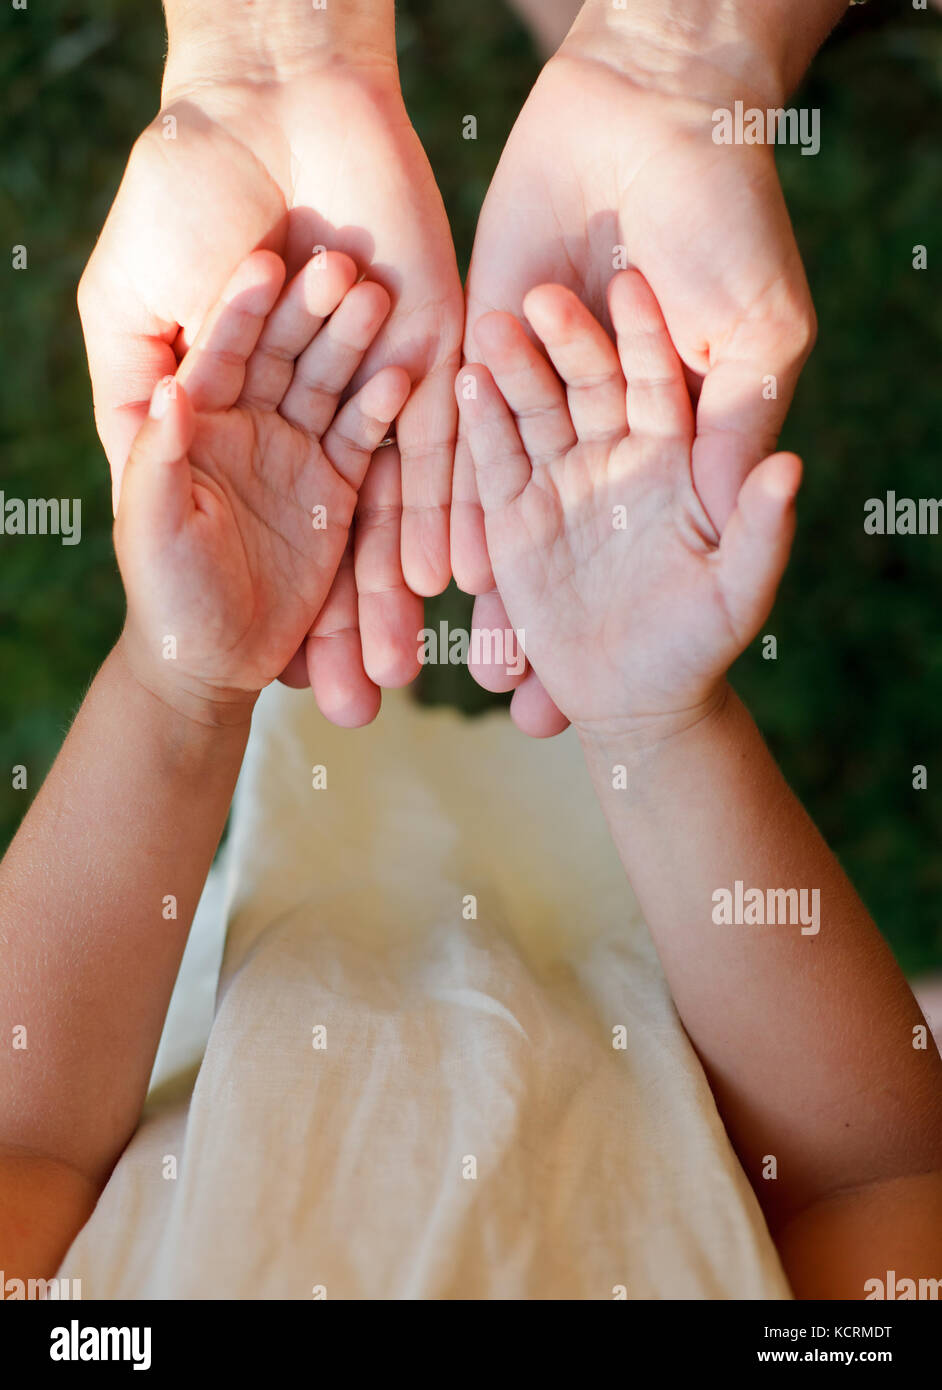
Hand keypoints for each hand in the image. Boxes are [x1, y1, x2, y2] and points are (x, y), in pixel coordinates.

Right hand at [79, 44, 461, 724]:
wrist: (271, 104)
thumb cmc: (183, 199)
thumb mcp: (129, 312)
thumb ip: (133, 405)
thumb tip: (142, 488)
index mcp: (243, 414)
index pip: (262, 534)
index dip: (274, 602)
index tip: (282, 685)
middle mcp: (314, 416)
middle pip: (338, 539)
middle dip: (347, 622)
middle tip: (363, 704)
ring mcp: (378, 390)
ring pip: (394, 509)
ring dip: (399, 588)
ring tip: (411, 667)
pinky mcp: (432, 354)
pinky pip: (444, 446)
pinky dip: (446, 509)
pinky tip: (452, 579)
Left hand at [115, 250, 409, 726]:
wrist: (212, 660)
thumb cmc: (168, 596)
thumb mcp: (152, 529)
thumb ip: (159, 459)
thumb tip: (169, 388)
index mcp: (196, 424)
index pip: (218, 352)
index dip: (238, 309)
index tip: (265, 260)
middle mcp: (248, 425)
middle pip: (280, 354)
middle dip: (308, 312)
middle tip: (341, 263)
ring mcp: (295, 449)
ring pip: (326, 382)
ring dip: (351, 342)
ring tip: (378, 297)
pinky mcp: (336, 484)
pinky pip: (361, 438)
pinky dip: (379, 407)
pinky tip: (402, 373)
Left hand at [454, 40, 814, 733]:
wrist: (649, 109)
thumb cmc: (726, 222)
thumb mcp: (756, 337)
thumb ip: (736, 434)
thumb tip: (743, 521)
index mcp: (674, 436)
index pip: (640, 556)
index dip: (614, 618)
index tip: (586, 706)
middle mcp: (601, 430)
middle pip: (560, 545)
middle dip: (534, 625)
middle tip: (509, 704)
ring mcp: (538, 394)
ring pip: (501, 507)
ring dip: (479, 584)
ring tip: (450, 661)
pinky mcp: (481, 348)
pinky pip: (456, 439)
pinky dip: (442, 502)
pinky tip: (425, 568)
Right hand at [457, 272, 800, 739]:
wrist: (633, 700)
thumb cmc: (699, 646)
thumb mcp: (737, 591)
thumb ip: (757, 530)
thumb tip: (789, 468)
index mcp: (673, 459)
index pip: (658, 382)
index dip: (646, 337)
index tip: (631, 283)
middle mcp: (614, 454)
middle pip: (588, 383)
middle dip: (565, 340)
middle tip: (539, 293)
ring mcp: (560, 478)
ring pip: (534, 410)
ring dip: (511, 370)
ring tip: (486, 325)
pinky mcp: (513, 514)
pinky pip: (492, 463)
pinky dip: (479, 426)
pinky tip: (461, 383)